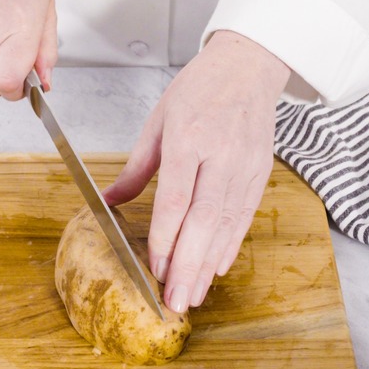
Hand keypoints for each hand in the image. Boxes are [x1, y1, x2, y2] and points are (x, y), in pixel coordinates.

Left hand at [103, 31, 289, 312]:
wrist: (248, 67)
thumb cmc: (199, 89)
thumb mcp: (158, 121)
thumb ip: (136, 168)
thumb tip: (108, 203)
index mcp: (189, 137)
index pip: (176, 199)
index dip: (165, 239)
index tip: (155, 269)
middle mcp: (221, 155)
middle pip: (204, 220)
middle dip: (188, 265)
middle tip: (175, 301)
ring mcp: (245, 165)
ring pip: (227, 225)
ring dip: (208, 265)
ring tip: (193, 296)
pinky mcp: (260, 172)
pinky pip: (245, 216)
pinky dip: (230, 245)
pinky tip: (216, 268)